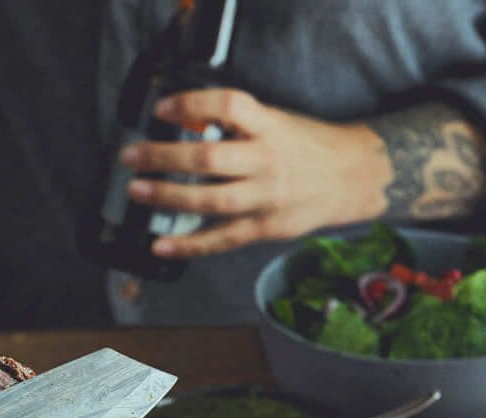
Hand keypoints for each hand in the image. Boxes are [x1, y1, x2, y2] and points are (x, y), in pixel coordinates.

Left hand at [121, 88, 385, 258]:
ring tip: (137, 190)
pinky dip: (189, 245)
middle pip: (210, 159)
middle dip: (165, 157)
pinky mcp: (265, 228)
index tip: (161, 109)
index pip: (229, 106)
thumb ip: (237, 124)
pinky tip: (161, 245)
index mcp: (270, 127)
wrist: (353, 177)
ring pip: (212, 200)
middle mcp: (268, 161)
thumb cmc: (307, 145)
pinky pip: (221, 239)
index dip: (192, 104)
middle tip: (132, 155)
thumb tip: (183, 123)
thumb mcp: (277, 121)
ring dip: (168, 196)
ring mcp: (267, 198)